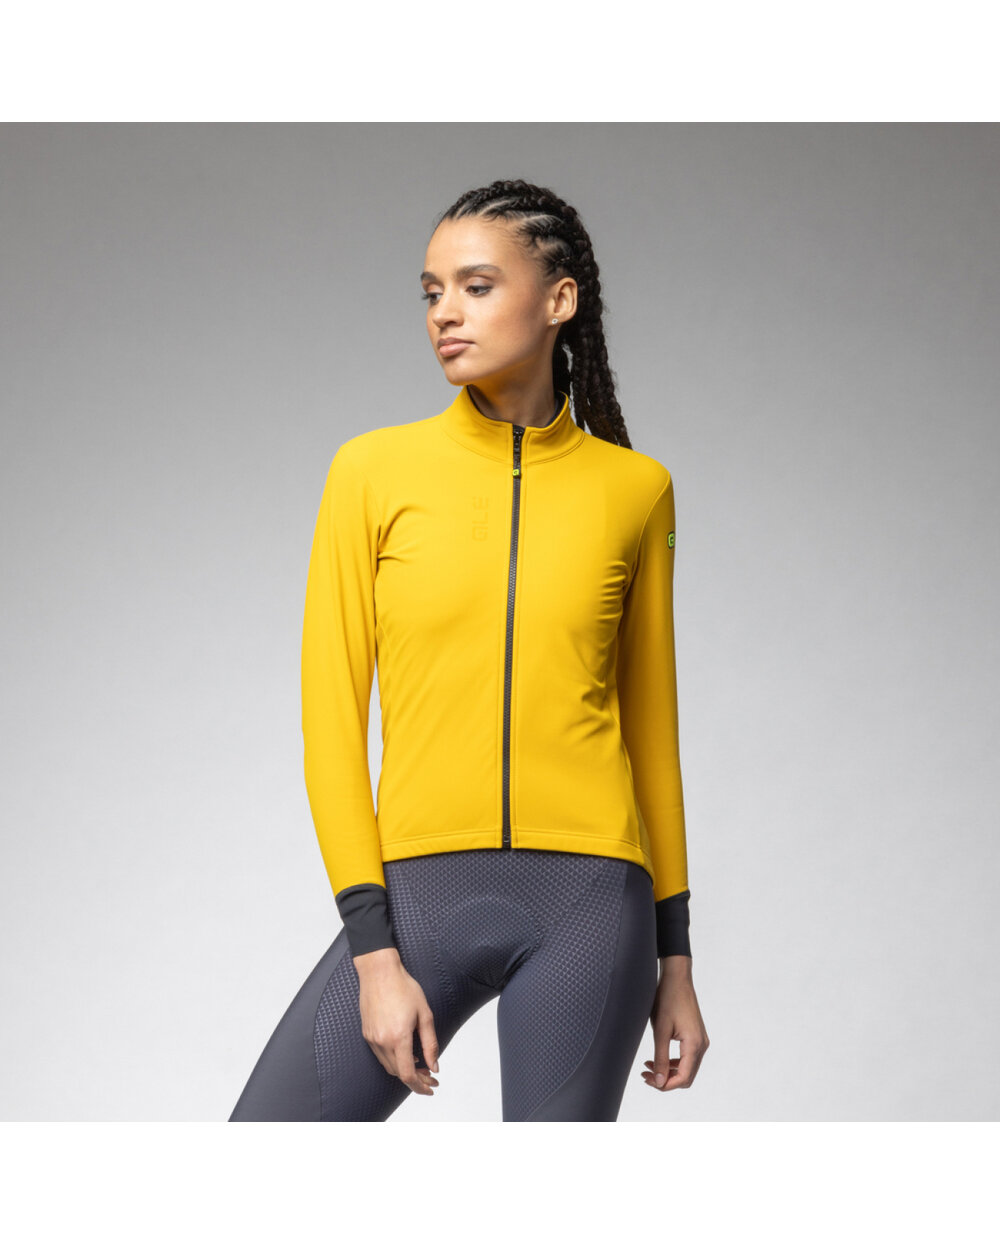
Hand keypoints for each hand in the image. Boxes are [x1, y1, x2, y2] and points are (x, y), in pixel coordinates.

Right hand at [354, 948, 440, 1095]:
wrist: (379, 972)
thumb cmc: (403, 987)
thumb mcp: (425, 1014)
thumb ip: (430, 1043)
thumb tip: (434, 1065)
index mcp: (398, 1037)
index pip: (408, 1075)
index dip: (420, 1086)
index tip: (431, 1087)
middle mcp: (382, 1041)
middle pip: (398, 1073)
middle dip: (416, 1079)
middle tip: (431, 1075)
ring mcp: (372, 1038)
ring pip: (389, 1066)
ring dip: (404, 1070)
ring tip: (420, 1064)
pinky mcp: (367, 1034)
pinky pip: (381, 1055)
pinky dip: (394, 1060)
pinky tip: (405, 1052)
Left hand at [643, 955, 708, 1091]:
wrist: (676, 978)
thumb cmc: (668, 999)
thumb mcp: (660, 1030)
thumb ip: (660, 1058)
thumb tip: (659, 1082)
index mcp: (695, 1044)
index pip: (684, 1078)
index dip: (666, 1085)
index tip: (648, 1080)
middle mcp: (702, 1045)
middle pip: (687, 1076)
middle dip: (666, 1080)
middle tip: (646, 1075)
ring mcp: (700, 1040)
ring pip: (687, 1068)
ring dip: (669, 1071)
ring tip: (648, 1066)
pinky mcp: (696, 1036)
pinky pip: (687, 1057)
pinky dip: (674, 1062)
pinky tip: (657, 1058)